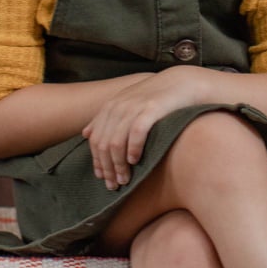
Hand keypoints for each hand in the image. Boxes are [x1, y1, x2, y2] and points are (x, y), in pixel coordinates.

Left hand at [81, 69, 223, 191]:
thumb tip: (85, 134)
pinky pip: (136, 133)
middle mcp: (118, 107)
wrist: (181, 83)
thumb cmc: (154, 99)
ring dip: (119, 165)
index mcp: (110, 107)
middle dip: (107, 168)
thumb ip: (105, 119)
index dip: (97, 162)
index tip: (103, 178)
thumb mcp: (126, 105)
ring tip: (125, 179)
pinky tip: (135, 160)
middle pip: (103, 144)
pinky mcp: (151, 109)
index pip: (95, 140)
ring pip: (116, 142)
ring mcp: (134, 107)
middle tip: (114, 185)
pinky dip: (133, 149)